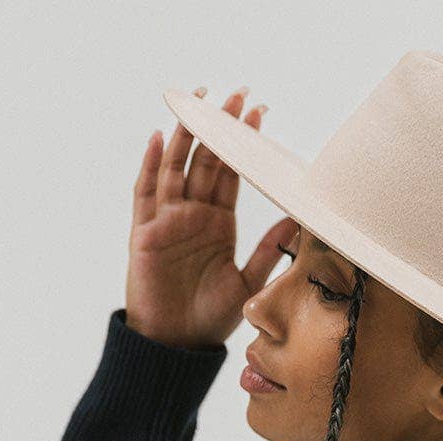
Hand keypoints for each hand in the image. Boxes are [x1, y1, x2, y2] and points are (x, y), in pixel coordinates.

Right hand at [125, 83, 297, 349]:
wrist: (177, 345)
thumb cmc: (210, 319)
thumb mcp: (248, 283)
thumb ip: (269, 252)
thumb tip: (297, 223)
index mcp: (219, 223)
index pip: (231, 173)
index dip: (243, 144)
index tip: (259, 114)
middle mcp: (193, 215)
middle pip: (206, 160)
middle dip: (220, 126)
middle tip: (237, 92)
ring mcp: (167, 221)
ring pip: (175, 167)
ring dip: (187, 133)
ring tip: (199, 100)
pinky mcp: (145, 233)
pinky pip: (145, 194)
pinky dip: (150, 166)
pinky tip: (159, 140)